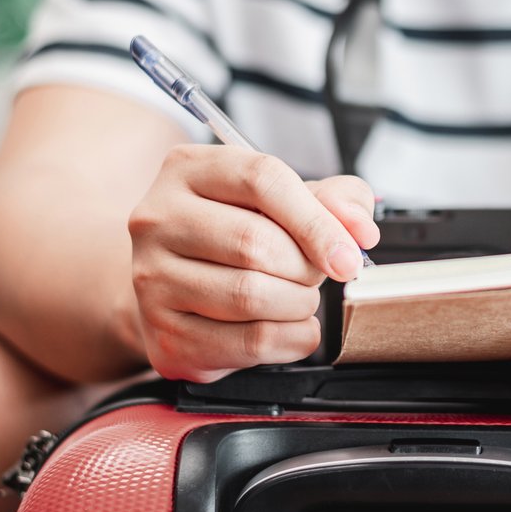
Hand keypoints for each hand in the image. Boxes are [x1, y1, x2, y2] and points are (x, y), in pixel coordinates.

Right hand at [128, 144, 378, 381]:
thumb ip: (333, 199)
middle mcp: (158, 218)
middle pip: (254, 243)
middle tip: (316, 275)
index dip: (317, 220)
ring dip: (298, 304)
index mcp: (188, 169)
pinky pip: (246, 342)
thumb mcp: (285, 200)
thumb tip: (358, 227)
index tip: (350, 253)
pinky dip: (289, 340)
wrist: (174, 285)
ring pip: (250, 295)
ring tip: (300, 298)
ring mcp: (152, 278)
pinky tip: (291, 328)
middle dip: (305, 267)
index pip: (262, 180)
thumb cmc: (234, 234)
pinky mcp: (163, 333)